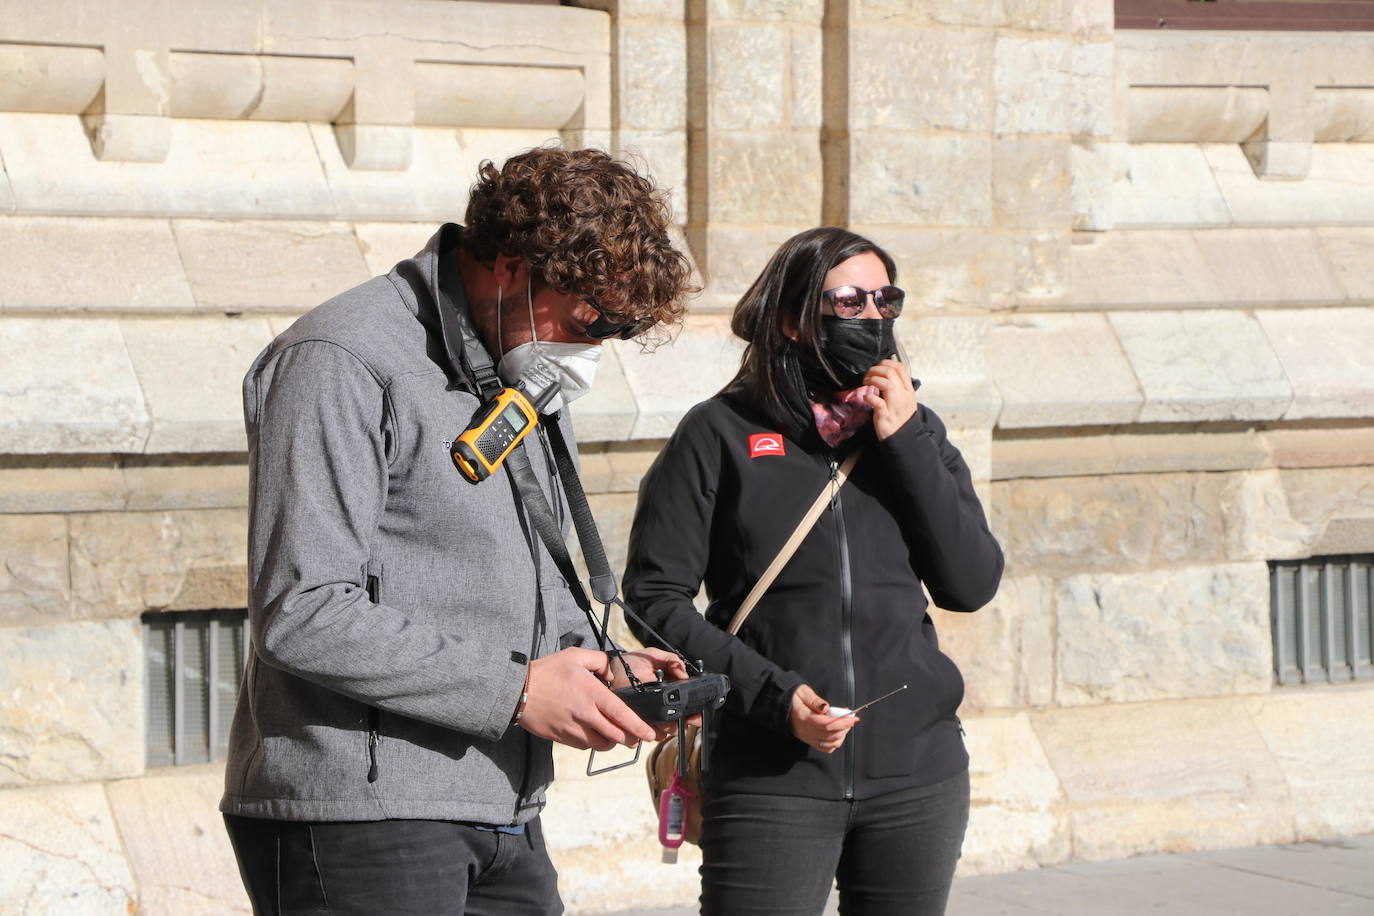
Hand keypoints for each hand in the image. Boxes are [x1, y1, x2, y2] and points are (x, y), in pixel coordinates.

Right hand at [517, 647, 656, 750]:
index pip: (622, 715)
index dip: (639, 727)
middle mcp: (585, 715)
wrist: (518, 691)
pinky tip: (592, 733)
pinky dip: (593, 742)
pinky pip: (585, 746)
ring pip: (601, 744)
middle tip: (637, 736)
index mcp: (592, 694)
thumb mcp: (575, 656)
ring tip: (614, 734)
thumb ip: (599, 661)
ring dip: (611, 741)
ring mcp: (573, 729)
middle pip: (616, 735)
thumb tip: (612, 671)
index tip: (650, 734)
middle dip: (630, 738)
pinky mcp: (563, 738)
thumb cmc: (546, 672)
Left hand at [607, 648, 700, 740]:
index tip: (696, 715)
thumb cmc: (631, 663)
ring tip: (669, 721)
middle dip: (684, 723)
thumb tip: (685, 674)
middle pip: (678, 722)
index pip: (686, 705)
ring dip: (670, 728)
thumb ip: (672, 661)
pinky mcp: (637, 722)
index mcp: (669, 690)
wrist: (608, 671)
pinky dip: (653, 732)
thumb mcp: (654, 657)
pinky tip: (653, 724)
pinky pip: (648, 733)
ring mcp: (650, 716)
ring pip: (666, 731)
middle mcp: (661, 706)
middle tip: (686, 720)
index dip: (693, 712)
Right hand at [789, 684, 858, 753]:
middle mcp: (805, 731)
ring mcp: (806, 738)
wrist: (782, 705)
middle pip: (830, 735)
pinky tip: (838, 732)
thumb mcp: (802, 692)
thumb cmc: (793, 697)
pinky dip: (835, 742)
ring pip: (830, 744)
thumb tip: (826, 707)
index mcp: (803, 718)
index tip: (854, 718)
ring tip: (845, 723)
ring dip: (842, 735)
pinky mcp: (809, 741)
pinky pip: (826, 748)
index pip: (826, 725)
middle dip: (845, 727)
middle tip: (851, 717)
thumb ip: (814, 700)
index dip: (842, 722)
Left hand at [863, 359, 917, 440]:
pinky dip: (869, 397)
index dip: (887, 362)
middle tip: (868, 375)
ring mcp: (895, 405)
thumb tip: (885, 373)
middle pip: (891, 373)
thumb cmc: (900, 416)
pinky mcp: (885, 415)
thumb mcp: (904, 399)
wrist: (902, 436)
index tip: (878, 366)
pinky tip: (866, 397)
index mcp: (908, 390)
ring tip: (866, 382)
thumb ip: (897, 386)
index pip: (901, 368)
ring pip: (887, 384)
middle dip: (876, 369)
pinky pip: (878, 402)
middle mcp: (903, 396)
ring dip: (873, 379)